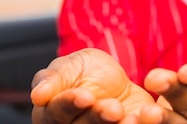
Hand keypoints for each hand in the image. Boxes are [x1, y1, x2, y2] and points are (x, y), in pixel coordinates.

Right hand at [31, 48, 154, 123]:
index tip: (85, 95)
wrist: (112, 79)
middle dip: (99, 117)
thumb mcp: (67, 68)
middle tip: (113, 108)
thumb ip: (52, 79)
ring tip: (132, 118)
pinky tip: (147, 117)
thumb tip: (38, 95)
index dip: (71, 104)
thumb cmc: (81, 72)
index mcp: (53, 115)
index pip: (58, 113)